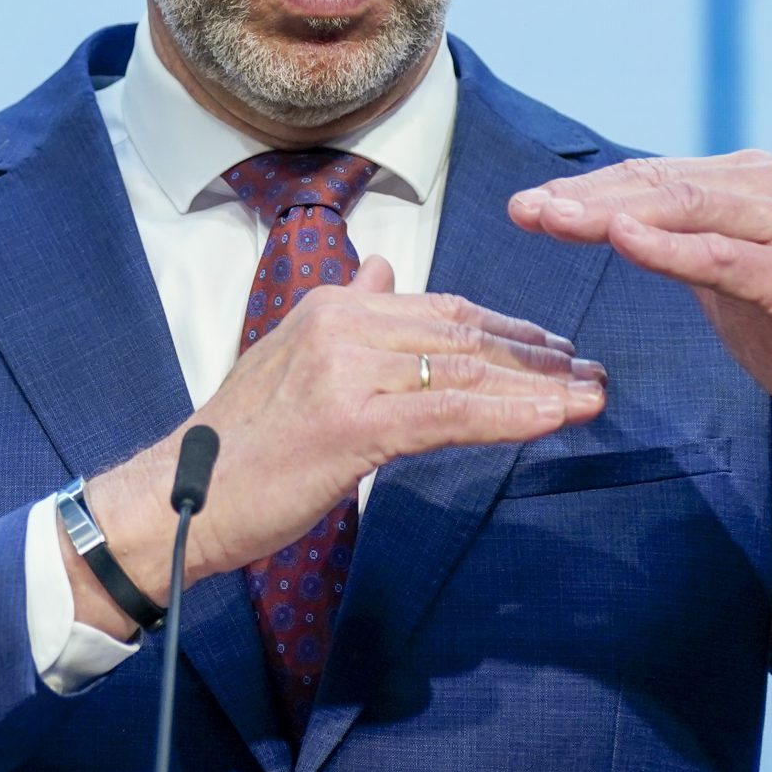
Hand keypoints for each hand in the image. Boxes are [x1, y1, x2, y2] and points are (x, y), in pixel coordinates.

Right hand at [66, 256, 605, 635]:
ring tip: (592, 397)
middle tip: (593, 371)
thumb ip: (347, 313)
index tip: (557, 349)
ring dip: (540, 386)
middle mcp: (342, 324)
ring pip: (466, 370)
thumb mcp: (290, 361)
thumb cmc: (239, 447)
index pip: (442, 310)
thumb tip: (384, 270)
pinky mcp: (354, 422)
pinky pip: (451, 413)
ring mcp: (347, 371)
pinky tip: (554, 420)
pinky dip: (511, 415)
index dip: (507, 330)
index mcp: (331, 306)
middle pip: (464, 334)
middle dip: (536, 355)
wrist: (178, 501)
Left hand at [509, 153, 771, 458]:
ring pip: (684, 207)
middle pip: (658, 184)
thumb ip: (680, 243)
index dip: (586, 189)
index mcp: (749, 182)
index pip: (651, 177)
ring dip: (612, 212)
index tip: (527, 205)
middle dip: (585, 197)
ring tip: (554, 219)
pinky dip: (668, 247)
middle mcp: (770, 189)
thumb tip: (614, 222)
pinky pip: (721, 255)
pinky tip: (623, 241)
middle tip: (523, 210)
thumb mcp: (727, 277)